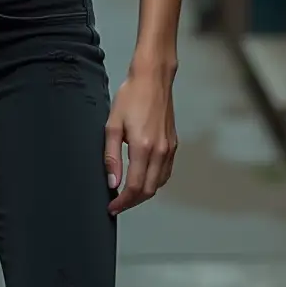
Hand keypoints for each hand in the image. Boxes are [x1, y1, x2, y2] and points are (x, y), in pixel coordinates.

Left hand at [104, 64, 176, 215]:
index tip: (112, 207)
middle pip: (149, 190)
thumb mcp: (113, 125)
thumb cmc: (131, 97)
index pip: (134, 187)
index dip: (123, 202)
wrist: (152, 79)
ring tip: (128, 194)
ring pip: (159, 183)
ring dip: (144, 193)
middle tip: (117, 204)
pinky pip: (166, 172)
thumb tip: (112, 183)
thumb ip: (111, 157)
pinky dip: (154, 181)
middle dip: (132, 202)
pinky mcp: (174, 144)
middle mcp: (160, 151)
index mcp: (143, 148)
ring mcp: (170, 149)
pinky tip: (143, 178)